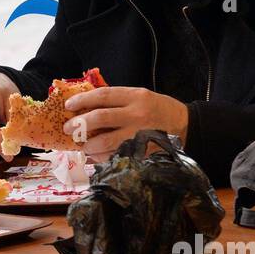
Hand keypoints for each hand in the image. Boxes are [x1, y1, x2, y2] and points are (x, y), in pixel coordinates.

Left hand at [62, 86, 187, 160]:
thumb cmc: (158, 110)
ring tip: (83, 146)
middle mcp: (137, 114)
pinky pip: (116, 156)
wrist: (187, 126)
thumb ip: (117, 101)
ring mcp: (140, 135)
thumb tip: (85, 107)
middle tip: (68, 129)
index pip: (103, 96)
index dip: (82, 100)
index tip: (68, 106)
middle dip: (79, 124)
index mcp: (135, 96)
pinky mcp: (142, 152)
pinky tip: (95, 156)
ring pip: (106, 141)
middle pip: (101, 118)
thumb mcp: (140, 96)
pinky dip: (102, 158)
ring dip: (89, 145)